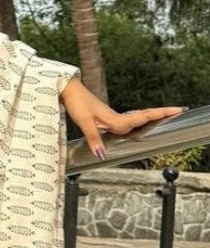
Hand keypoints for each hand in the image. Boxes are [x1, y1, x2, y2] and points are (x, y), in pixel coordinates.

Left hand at [59, 77, 184, 159]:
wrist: (68, 90)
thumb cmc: (76, 103)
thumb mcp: (84, 122)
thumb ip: (94, 139)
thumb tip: (103, 157)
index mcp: (115, 119)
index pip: (143, 117)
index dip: (160, 114)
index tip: (177, 110)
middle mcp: (117, 117)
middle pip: (144, 116)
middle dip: (161, 114)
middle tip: (179, 110)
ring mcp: (112, 117)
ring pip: (136, 119)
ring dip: (151, 116)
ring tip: (167, 116)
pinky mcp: (105, 118)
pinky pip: (126, 121)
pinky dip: (137, 121)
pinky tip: (138, 124)